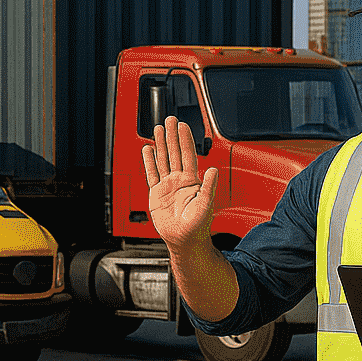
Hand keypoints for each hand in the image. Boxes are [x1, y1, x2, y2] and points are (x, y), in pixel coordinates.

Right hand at [141, 118, 217, 250]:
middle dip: (172, 136)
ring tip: (158, 129)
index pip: (187, 155)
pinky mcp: (156, 193)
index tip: (182, 126)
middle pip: (174, 153)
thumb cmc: (198, 226)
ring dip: (161, 144)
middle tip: (169, 119)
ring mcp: (167, 186)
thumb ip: (209, 187)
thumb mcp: (206, 206)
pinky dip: (149, 161)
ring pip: (163, 160)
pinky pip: (151, 174)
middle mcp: (179, 180)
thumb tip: (213, 170)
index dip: (185, 140)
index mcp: (192, 181)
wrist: (184, 241)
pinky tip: (148, 150)